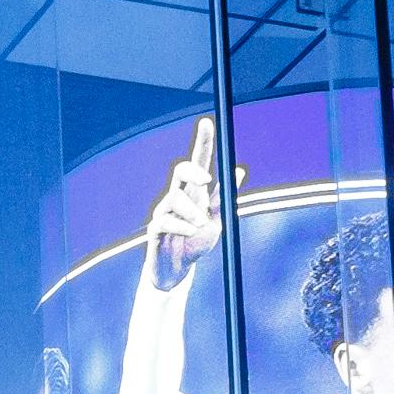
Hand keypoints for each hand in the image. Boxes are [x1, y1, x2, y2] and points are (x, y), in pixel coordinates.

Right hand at [145, 114, 235, 284]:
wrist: (179, 270)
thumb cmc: (196, 242)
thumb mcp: (217, 220)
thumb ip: (223, 197)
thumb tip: (238, 170)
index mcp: (195, 192)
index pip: (198, 161)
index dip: (203, 141)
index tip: (207, 123)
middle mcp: (178, 196)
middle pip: (180, 170)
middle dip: (193, 171)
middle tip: (206, 181)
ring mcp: (164, 211)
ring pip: (175, 197)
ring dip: (192, 211)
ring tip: (200, 226)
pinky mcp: (155, 228)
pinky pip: (165, 220)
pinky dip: (182, 226)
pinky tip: (190, 233)